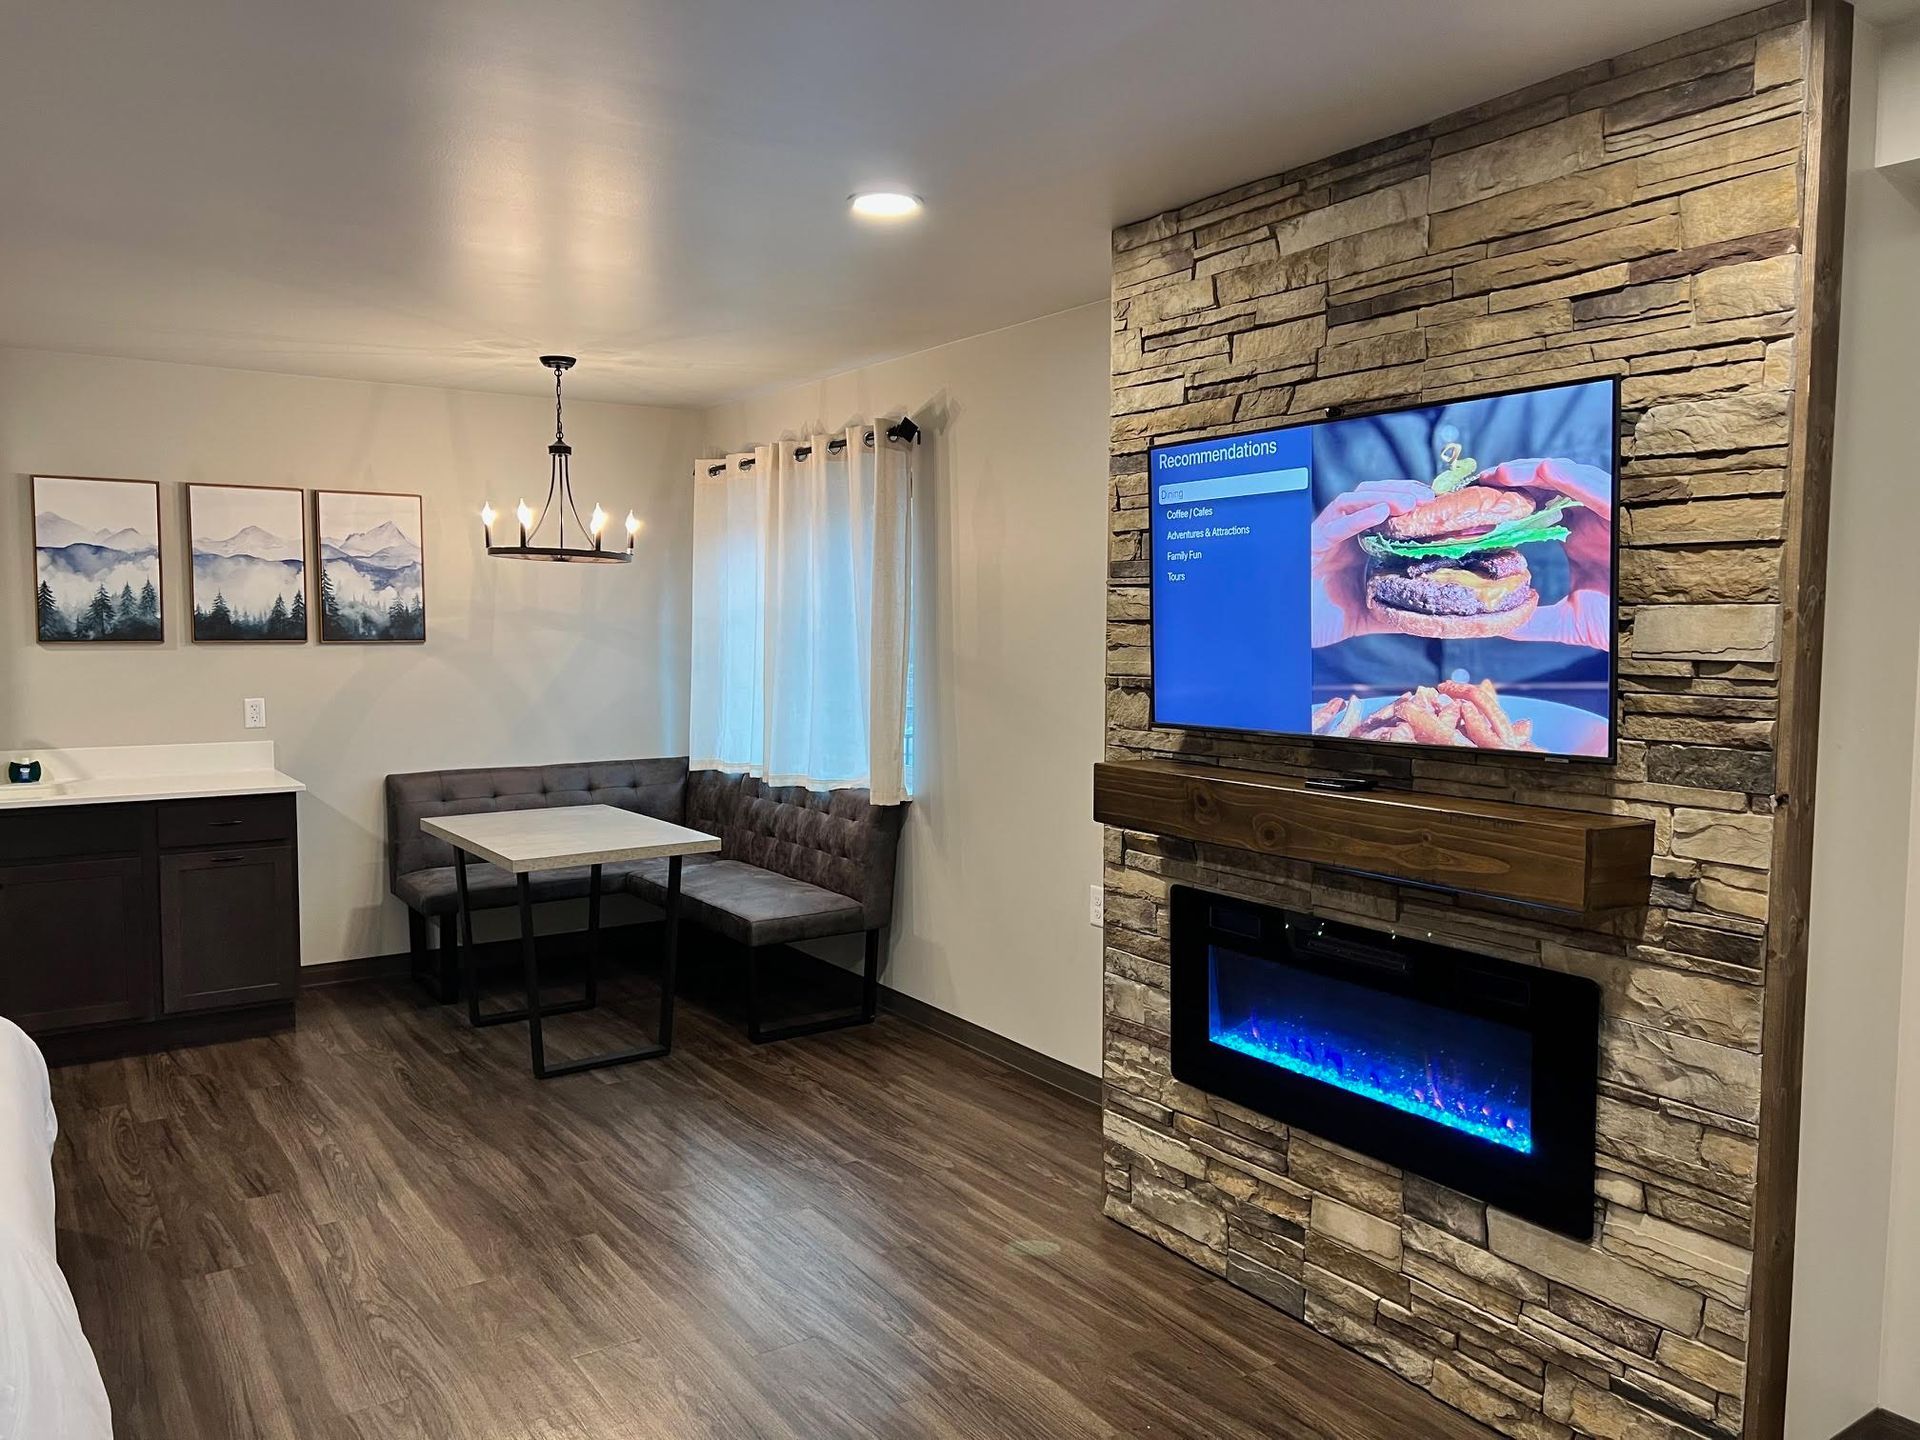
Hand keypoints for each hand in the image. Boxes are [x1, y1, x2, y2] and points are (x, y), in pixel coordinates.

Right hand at [1309, 479, 1434, 645]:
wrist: (1291, 633)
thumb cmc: (1322, 621)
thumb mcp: (1370, 615)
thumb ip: (1397, 611)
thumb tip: (1432, 616)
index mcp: (1355, 544)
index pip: (1383, 507)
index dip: (1408, 498)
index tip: (1436, 503)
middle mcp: (1341, 535)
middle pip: (1370, 496)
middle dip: (1400, 490)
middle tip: (1428, 498)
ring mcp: (1325, 537)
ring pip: (1352, 500)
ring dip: (1383, 496)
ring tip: (1410, 502)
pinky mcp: (1311, 546)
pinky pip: (1334, 525)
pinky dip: (1357, 516)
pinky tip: (1380, 512)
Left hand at [1478, 459, 1611, 650]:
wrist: (1652, 632)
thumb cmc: (1620, 621)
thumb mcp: (1567, 621)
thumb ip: (1532, 621)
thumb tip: (1495, 624)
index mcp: (1575, 538)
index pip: (1535, 509)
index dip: (1505, 501)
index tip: (1472, 502)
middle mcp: (1589, 521)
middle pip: (1546, 488)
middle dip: (1511, 480)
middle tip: (1477, 482)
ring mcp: (1607, 516)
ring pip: (1568, 479)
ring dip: (1533, 472)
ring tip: (1500, 473)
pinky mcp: (1624, 517)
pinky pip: (1599, 489)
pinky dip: (1573, 477)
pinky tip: (1546, 470)